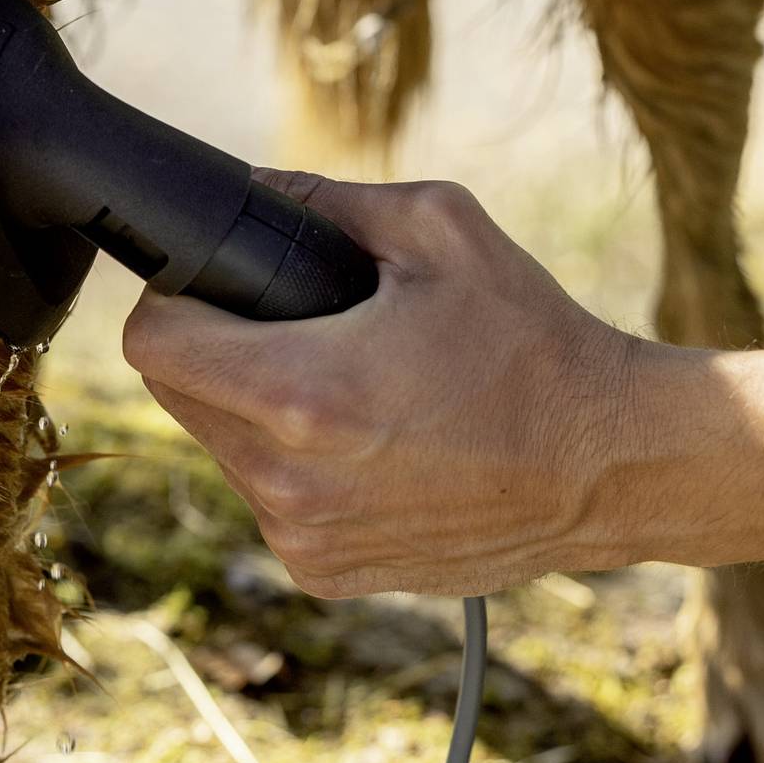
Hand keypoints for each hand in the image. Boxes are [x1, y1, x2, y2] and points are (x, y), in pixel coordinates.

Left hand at [121, 171, 763, 598]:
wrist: (611, 465)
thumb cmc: (532, 342)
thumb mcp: (439, 229)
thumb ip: (324, 200)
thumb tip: (247, 187)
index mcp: (302, 393)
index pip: (153, 344)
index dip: (173, 300)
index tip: (214, 286)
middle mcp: (289, 481)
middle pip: (178, 395)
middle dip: (217, 350)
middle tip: (288, 323)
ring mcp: (306, 539)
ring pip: (222, 451)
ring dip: (256, 410)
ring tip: (347, 381)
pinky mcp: (328, 575)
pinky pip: (271, 502)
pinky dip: (296, 466)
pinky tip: (370, 438)